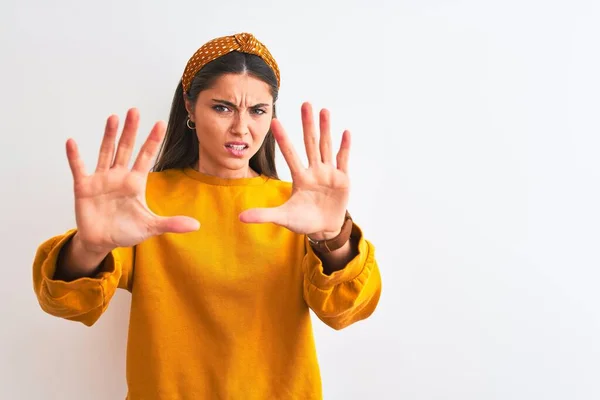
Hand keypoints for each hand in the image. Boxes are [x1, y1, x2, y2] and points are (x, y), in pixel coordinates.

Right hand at [66, 108, 199, 254]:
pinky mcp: (83, 187)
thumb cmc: (125, 231)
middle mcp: (119, 176)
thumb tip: (197, 225)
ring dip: (109, 136)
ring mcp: (101, 179)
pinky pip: (79, 168)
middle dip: (131, 130)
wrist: (102, 241)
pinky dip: (75, 156)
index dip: (153, 141)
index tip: (161, 123)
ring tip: (113, 118)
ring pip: (106, 152)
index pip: (146, 157)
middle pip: (126, 148)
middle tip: (135, 110)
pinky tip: (72, 142)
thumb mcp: (151, 227)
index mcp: (135, 182)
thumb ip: (172, 223)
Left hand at [239, 102, 349, 239]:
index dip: (282, 139)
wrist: (324, 228)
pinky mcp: (343, 179)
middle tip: (305, 103)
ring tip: (324, 110)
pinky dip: (344, 147)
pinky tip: (345, 132)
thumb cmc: (302, 220)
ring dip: (326, 129)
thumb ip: (263, 215)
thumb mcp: (283, 217)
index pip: (289, 154)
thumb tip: (239, 217)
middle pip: (310, 144)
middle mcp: (314, 171)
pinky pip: (343, 160)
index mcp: (299, 178)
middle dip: (308, 124)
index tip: (275, 121)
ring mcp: (329, 173)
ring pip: (326, 147)